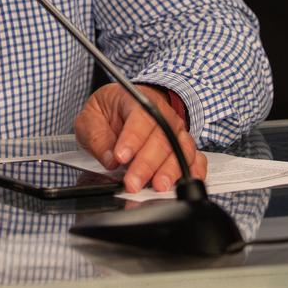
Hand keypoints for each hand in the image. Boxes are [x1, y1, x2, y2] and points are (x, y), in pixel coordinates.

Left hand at [74, 84, 206, 192]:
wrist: (127, 104)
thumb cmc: (110, 110)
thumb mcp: (91, 116)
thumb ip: (96, 136)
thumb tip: (109, 159)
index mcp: (137, 100)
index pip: (139, 119)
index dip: (132, 139)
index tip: (121, 157)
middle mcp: (162, 114)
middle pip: (161, 138)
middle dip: (147, 164)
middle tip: (133, 182)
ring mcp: (176, 130)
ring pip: (180, 149)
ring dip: (170, 170)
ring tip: (159, 186)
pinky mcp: (184, 146)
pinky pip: (196, 158)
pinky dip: (195, 171)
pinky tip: (185, 183)